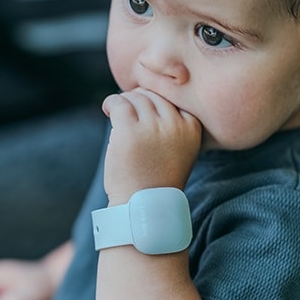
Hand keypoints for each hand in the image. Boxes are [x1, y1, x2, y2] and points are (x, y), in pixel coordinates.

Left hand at [101, 88, 201, 204]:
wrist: (143, 205)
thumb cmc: (157, 178)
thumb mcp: (178, 148)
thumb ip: (171, 124)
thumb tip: (146, 95)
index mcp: (192, 127)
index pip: (172, 97)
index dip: (155, 101)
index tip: (145, 112)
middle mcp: (175, 124)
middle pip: (153, 95)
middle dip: (138, 99)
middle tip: (128, 112)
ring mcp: (152, 127)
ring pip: (135, 97)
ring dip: (123, 102)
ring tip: (117, 114)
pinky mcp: (129, 131)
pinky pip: (118, 102)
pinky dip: (111, 102)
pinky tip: (108, 110)